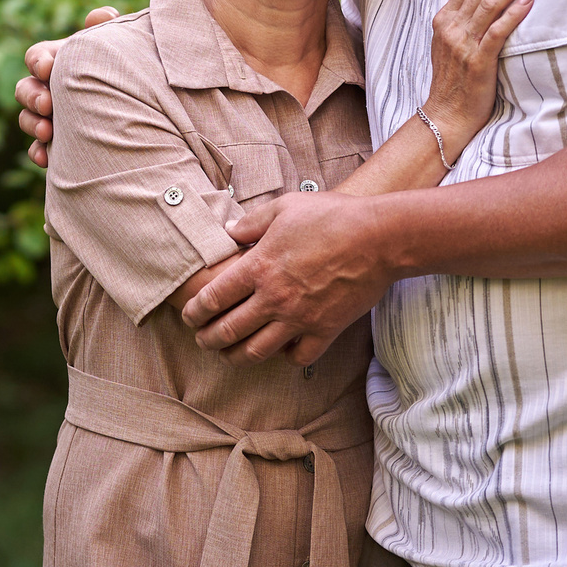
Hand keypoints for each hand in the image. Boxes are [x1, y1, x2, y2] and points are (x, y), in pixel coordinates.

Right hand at [16, 5, 119, 168]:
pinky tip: (47, 158)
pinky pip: (39, 149)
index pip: (36, 56)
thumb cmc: (129, 70)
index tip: (48, 68)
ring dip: (32, 124)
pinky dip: (38, 152)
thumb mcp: (122, 48)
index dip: (37, 61)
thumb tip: (102, 15)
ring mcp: (52, 116)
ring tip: (47, 132)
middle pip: (25, 88)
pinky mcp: (59, 144)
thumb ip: (110, 30)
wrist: (151, 110)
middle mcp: (51, 87)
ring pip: (28, 119)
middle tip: (47, 104)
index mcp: (60, 60)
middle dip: (32, 96)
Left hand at [178, 191, 393, 363]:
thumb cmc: (331, 216)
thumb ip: (251, 223)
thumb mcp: (284, 207)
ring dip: (237, 356)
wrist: (378, 237)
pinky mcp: (326, 330)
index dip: (195, 311)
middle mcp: (274, 298)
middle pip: (229, 330)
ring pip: (258, 351)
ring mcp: (300, 318)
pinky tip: (281, 351)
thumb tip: (228, 232)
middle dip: (208, 339)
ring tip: (229, 355)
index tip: (189, 316)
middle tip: (202, 340)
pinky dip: (286, 358)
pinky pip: (299, 357)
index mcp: (259, 267)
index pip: (214, 297)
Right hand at [425, 0, 535, 149]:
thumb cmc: (455, 82)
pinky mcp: (478, 61)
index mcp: (444, 20)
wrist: (446, 116)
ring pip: (489, 3)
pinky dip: (514, 13)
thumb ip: (465, 22)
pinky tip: (529, 0)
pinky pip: (497, 31)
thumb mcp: (452, 45)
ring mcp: (462, 43)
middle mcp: (450, 27)